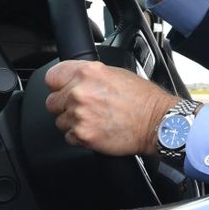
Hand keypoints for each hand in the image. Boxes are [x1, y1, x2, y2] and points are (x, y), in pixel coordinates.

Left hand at [44, 60, 179, 156]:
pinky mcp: (82, 134)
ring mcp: (79, 114)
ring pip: (60, 121)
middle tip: (85, 108)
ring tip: (94, 120)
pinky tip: (96, 130)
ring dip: (73, 122)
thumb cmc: (144, 100)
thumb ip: (91, 76)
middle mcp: (80, 91)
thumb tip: (76, 80)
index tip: (63, 89)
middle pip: (52, 101)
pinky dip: (80, 136)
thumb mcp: (117, 74)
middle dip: (65, 106)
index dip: (58, 85)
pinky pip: (68, 137)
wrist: (156, 123)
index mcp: (88, 72)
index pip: (52, 76)